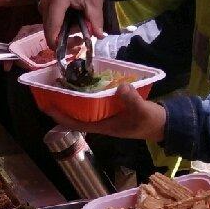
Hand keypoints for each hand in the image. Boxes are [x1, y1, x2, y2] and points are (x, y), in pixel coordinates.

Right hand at [38, 0, 105, 46]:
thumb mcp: (95, 1)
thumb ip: (95, 20)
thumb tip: (100, 37)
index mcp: (57, 0)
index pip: (52, 29)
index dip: (57, 44)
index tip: (68, 52)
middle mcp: (45, 2)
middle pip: (49, 30)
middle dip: (62, 39)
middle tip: (80, 40)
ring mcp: (43, 2)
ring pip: (49, 26)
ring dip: (62, 31)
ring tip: (80, 26)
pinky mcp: (45, 3)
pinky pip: (49, 20)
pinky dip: (60, 24)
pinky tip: (73, 20)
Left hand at [50, 82, 167, 141]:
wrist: (164, 124)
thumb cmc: (150, 121)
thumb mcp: (142, 111)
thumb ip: (132, 100)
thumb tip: (121, 87)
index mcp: (103, 126)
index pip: (74, 123)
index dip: (59, 116)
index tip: (45, 106)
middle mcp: (100, 121)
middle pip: (75, 115)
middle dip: (62, 104)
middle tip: (50, 88)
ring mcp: (106, 115)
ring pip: (83, 108)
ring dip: (73, 98)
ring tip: (62, 82)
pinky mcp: (112, 107)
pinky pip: (95, 101)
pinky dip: (88, 93)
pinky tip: (85, 81)